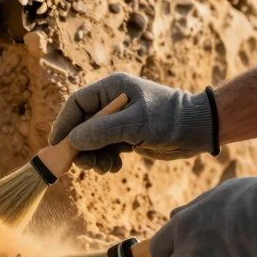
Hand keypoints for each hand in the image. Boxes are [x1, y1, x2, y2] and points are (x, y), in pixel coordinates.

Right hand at [48, 73, 216, 172]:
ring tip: (105, 168)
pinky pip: (106, 149)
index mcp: (113, 88)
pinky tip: (115, 167)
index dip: (64, 123)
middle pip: (82, 125)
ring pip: (93, 140)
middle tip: (85, 165)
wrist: (200, 129)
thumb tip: (72, 141)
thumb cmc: (170, 119)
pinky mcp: (128, 136)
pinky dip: (106, 160)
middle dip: (81, 146)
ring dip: (94, 157)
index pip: (77, 103)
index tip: (57, 144)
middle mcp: (113, 103)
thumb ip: (102, 131)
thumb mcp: (136, 124)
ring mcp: (120, 120)